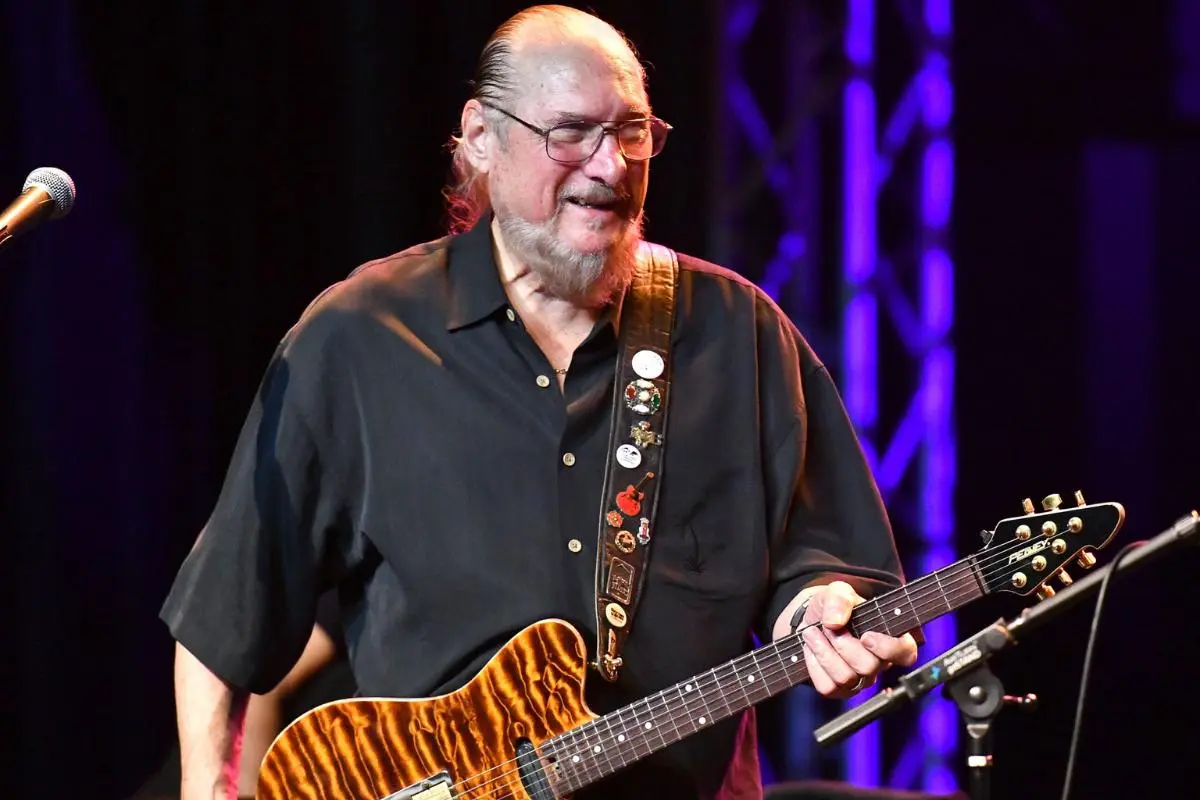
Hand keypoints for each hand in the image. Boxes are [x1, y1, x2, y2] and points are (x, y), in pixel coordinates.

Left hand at [798, 581, 917, 698]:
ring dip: (824, 652)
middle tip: (828, 626)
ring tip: (812, 632)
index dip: (887, 648)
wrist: (811, 619)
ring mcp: (859, 680)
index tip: (865, 636)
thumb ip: (840, 598)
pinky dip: (814, 665)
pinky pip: (827, 686)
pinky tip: (811, 648)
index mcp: (889, 638)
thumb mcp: (838, 591)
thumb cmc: (834, 607)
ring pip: (846, 678)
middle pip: (868, 667)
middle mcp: (878, 663)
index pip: (906, 654)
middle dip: (842, 644)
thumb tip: (835, 622)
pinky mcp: (838, 690)